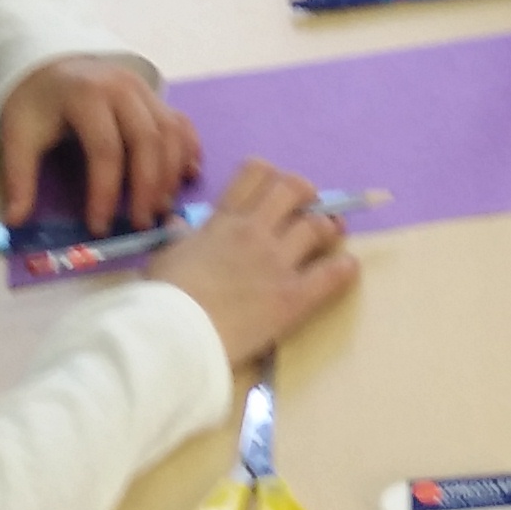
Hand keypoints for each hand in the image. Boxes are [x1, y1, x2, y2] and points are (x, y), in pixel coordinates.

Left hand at [0, 52, 200, 231]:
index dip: (106, 192)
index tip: (99, 226)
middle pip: (147, 140)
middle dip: (148, 187)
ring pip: (171, 133)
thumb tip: (16, 221)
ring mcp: (145, 90)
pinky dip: (188, 151)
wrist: (48, 64)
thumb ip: (19, 177)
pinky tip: (186, 178)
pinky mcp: (156, 96)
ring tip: (161, 209)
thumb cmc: (36, 104)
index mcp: (87, 95)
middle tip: (142, 223)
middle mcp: (123, 88)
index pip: (105, 150)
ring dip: (171, 174)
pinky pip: (181, 123)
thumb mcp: (18, 135)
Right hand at [145, 159, 360, 366]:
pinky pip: (329, 275)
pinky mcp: (292, 297)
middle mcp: (255, 232)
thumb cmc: (163, 298)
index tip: (276, 190)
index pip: (256, 173)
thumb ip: (178, 236)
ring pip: (317, 226)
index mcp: (223, 220)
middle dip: (307, 194)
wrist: (174, 336)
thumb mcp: (163, 256)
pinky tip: (347, 267)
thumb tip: (178, 223)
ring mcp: (276, 263)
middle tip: (310, 207)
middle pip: (294, 190)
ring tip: (332, 234)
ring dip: (329, 227)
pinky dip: (343, 269)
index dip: (272, 175)